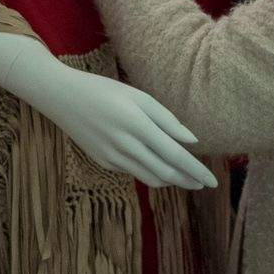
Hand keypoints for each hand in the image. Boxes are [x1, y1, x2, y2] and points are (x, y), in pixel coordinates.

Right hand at [45, 69, 217, 191]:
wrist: (60, 96)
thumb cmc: (103, 90)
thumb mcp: (137, 96)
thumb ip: (166, 119)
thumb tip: (192, 141)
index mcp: (137, 125)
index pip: (175, 156)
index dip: (196, 171)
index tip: (213, 181)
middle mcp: (125, 145)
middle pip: (165, 172)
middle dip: (188, 180)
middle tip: (204, 183)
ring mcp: (112, 157)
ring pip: (150, 178)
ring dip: (171, 181)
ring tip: (185, 179)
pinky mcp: (103, 161)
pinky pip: (133, 172)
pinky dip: (149, 173)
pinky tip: (156, 166)